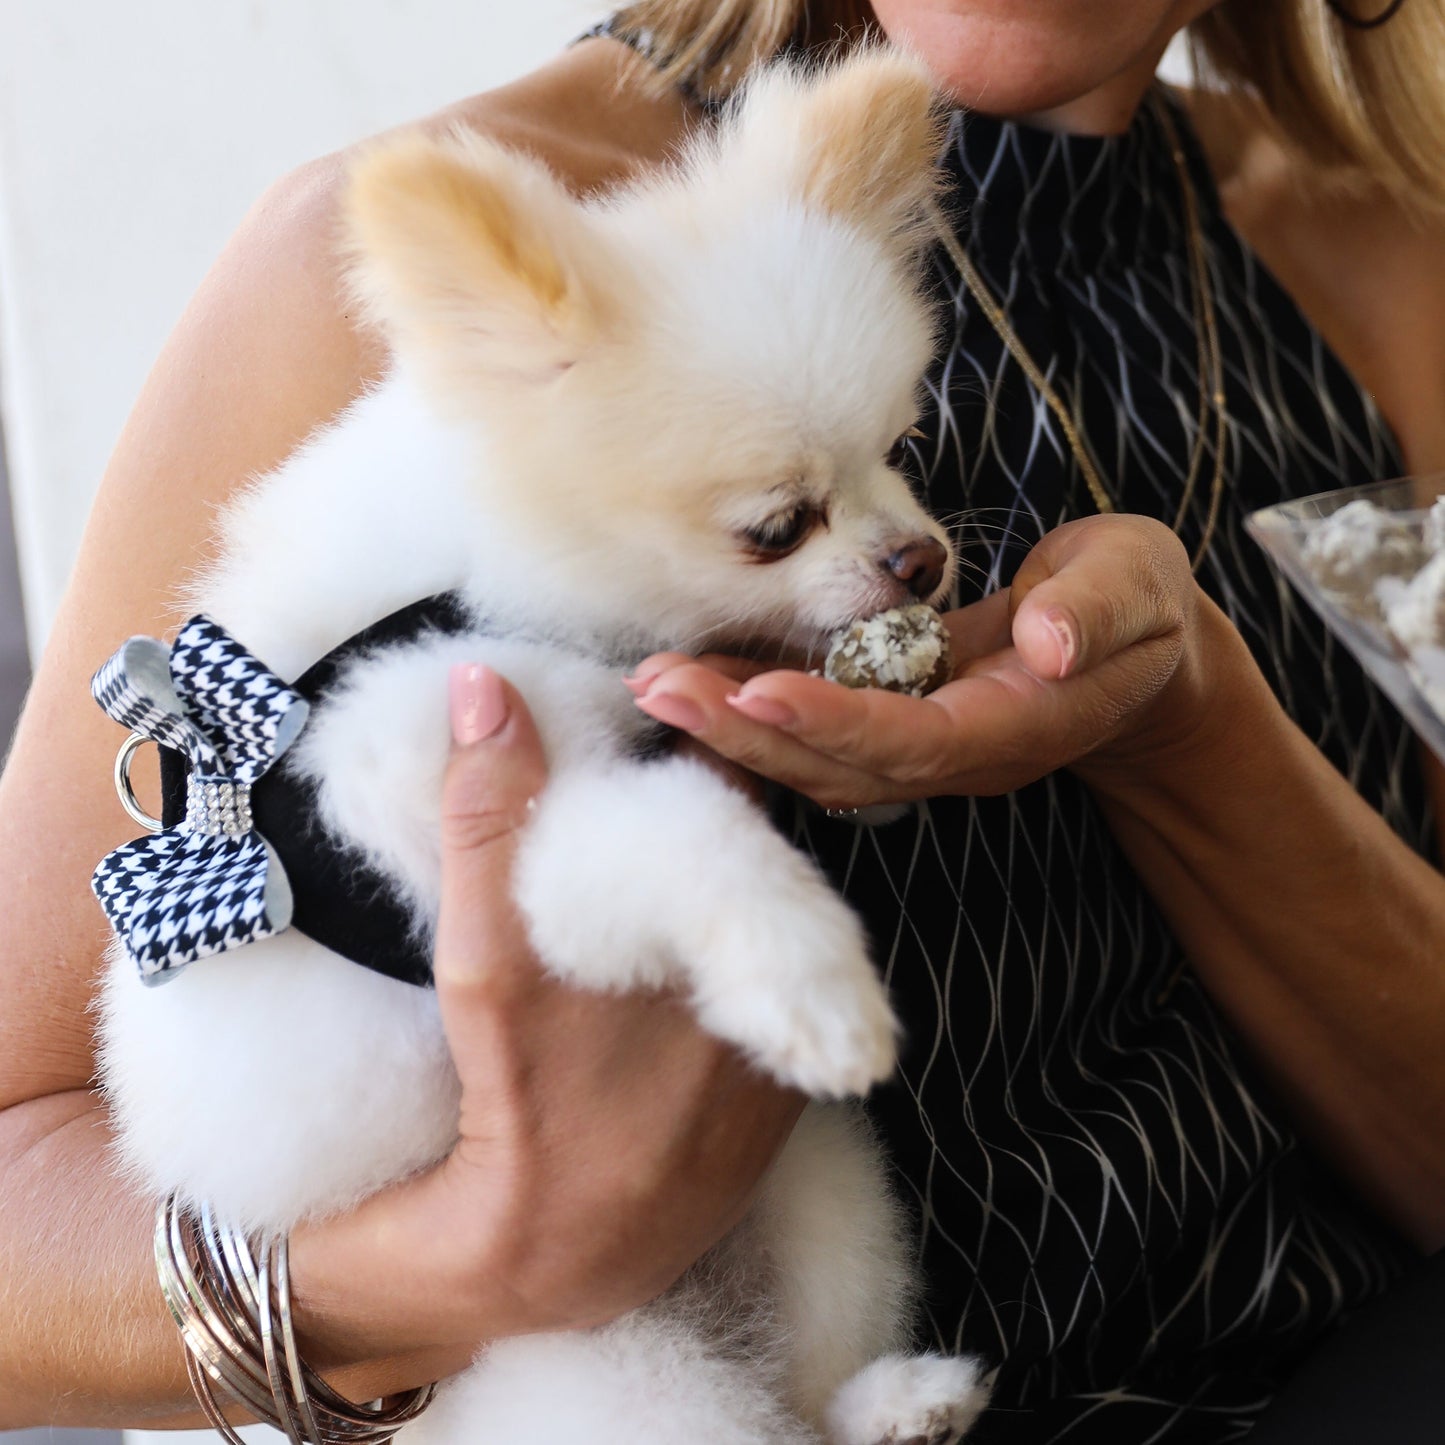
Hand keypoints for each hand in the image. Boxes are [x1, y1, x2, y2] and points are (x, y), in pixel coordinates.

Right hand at [292, 664, 803, 1376]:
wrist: (559, 1247)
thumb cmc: (516, 1091)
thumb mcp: (488, 950)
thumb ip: (491, 813)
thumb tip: (485, 685)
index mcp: (729, 922)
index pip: (736, 789)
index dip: (699, 738)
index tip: (655, 713)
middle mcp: (787, 977)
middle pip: (762, 853)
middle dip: (711, 811)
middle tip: (649, 788)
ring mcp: (800, 1035)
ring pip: (778, 920)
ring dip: (731, 883)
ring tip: (662, 861)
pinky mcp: (798, 1091)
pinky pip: (785, 992)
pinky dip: (745, 961)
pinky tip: (686, 960)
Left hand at [627, 515, 1227, 807]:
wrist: (1133, 648)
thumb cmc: (1137, 606)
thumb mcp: (1140, 590)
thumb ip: (1100, 614)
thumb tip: (1051, 641)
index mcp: (1013, 727)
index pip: (913, 741)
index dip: (836, 723)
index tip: (757, 692)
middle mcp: (955, 753)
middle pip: (841, 765)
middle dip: (747, 733)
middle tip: (660, 688)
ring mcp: (921, 743)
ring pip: (817, 757)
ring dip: (733, 726)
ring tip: (656, 684)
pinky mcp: (897, 718)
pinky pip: (817, 727)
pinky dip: (756, 706)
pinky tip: (700, 677)